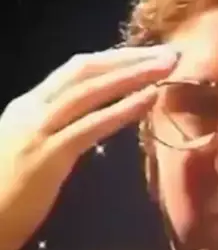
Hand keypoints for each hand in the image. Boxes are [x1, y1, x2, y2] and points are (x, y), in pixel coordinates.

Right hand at [0, 46, 177, 249]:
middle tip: (169, 54)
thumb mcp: (29, 150)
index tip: (148, 55)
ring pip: (90, 90)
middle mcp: (31, 109)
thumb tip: (93, 119)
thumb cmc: (3, 195)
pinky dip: (123, 108)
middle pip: (86, 70)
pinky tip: (149, 99)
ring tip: (167, 68)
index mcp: (28, 106)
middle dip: (129, 58)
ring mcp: (38, 130)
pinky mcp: (47, 155)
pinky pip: (91, 125)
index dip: (115, 59)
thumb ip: (56, 131)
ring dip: (133, 75)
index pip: (75, 70)